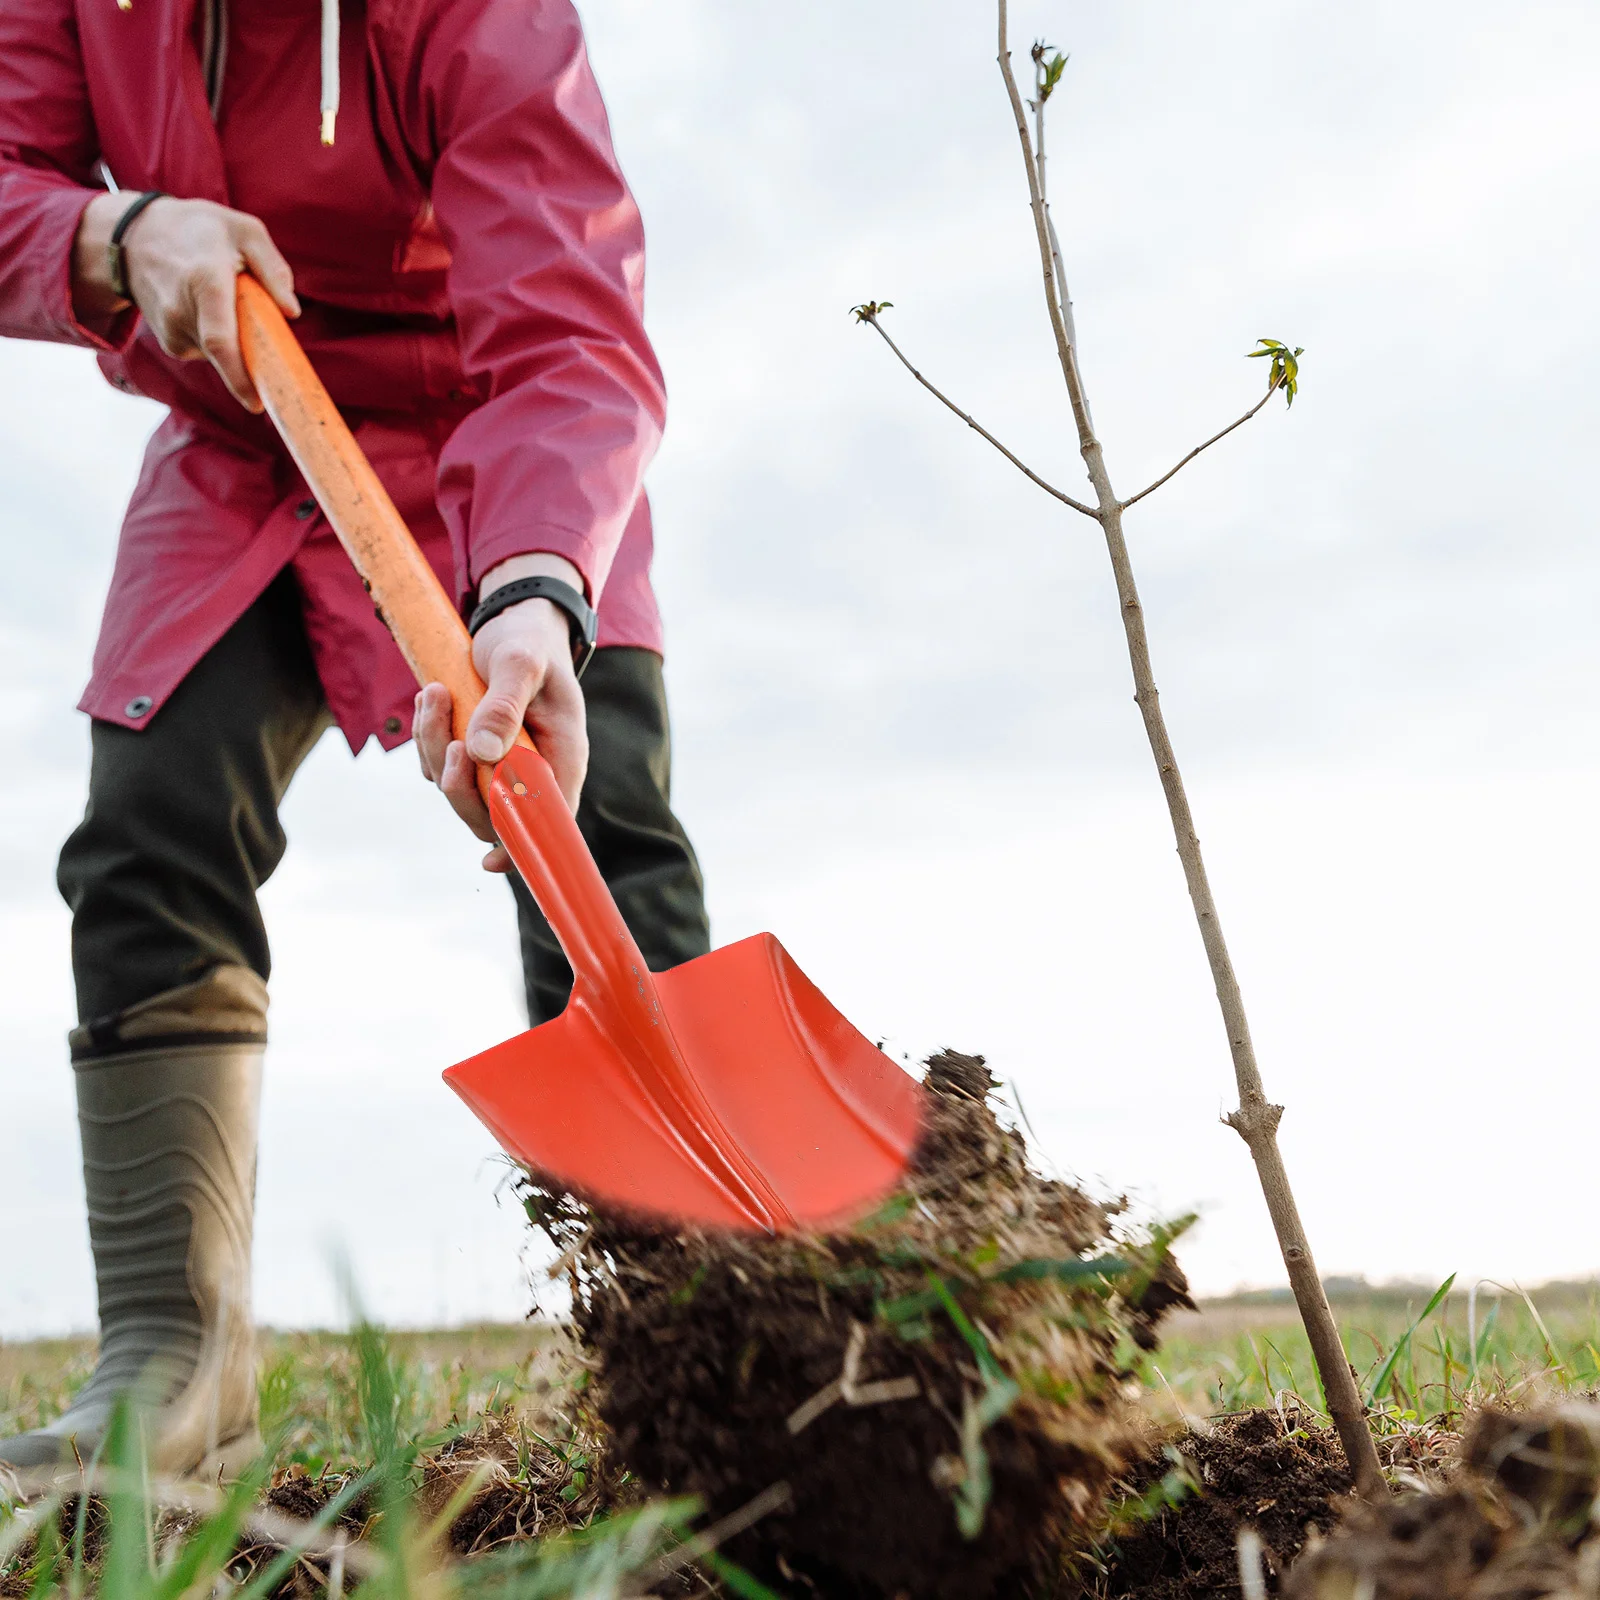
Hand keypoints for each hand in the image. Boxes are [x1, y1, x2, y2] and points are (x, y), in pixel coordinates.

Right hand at [72, 191, 299, 411]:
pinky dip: (220, 338)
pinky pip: (208, 351)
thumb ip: (273, 267)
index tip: (256, 404)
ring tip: (223, 299)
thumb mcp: (243, 229)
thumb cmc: (198, 229)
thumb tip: (292, 312)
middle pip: (228, 353)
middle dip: (253, 355)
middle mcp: (182, 311)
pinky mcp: (169, 342)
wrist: (133, 235)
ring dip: (236, 338)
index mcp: (205, 282)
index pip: (220, 341)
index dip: (238, 377)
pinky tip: (207, 309)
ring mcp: (170, 329)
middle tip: (264, 338)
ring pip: (221, 353)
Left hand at [414, 555, 589, 872]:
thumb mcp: (521, 663)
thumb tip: (481, 753)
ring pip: (457, 788)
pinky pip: (438, 766)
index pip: (549, 819)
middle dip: (458, 783)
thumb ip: (505, 704)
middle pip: (491, 814)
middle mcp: (532, 772)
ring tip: (434, 693)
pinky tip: (433, 699)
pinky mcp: (473, 755)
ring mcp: (500, 766)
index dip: (521, 845)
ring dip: (434, 746)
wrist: (516, 623)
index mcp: (561, 758)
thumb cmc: (529, 644)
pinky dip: (428, 737)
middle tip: (449, 738)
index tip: (490, 860)